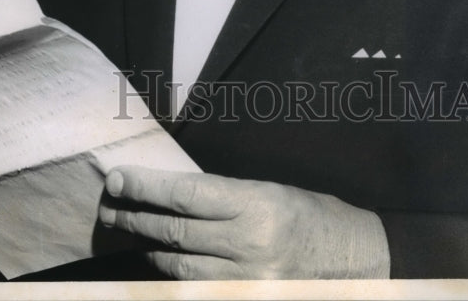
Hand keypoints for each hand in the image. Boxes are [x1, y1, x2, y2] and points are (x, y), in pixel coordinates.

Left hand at [98, 166, 389, 279]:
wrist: (357, 263)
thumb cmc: (314, 218)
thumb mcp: (271, 192)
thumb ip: (224, 198)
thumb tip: (172, 194)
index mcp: (257, 207)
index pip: (186, 195)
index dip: (145, 187)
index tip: (118, 178)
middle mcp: (249, 247)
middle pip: (174, 232)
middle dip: (135, 217)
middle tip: (109, 204)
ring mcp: (246, 284)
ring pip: (178, 266)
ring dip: (148, 246)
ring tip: (127, 229)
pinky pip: (195, 291)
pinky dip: (172, 276)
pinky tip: (158, 259)